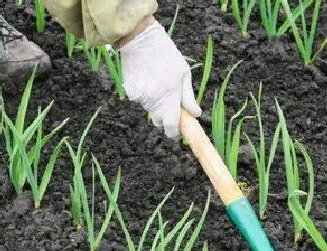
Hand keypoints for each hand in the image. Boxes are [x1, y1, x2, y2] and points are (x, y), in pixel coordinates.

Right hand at [119, 20, 200, 138]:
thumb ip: (188, 97)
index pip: (171, 126)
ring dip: (156, 104)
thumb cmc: (166, 55)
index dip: (174, 132)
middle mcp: (154, 101)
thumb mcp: (183, 73)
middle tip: (170, 105)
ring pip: (150, 110)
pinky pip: (141, 101)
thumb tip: (195, 114)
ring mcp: (141, 98)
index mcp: (170, 97)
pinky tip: (147, 80)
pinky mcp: (131, 93)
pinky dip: (145, 95)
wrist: (140, 42)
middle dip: (165, 118)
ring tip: (158, 84)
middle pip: (159, 121)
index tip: (177, 133)